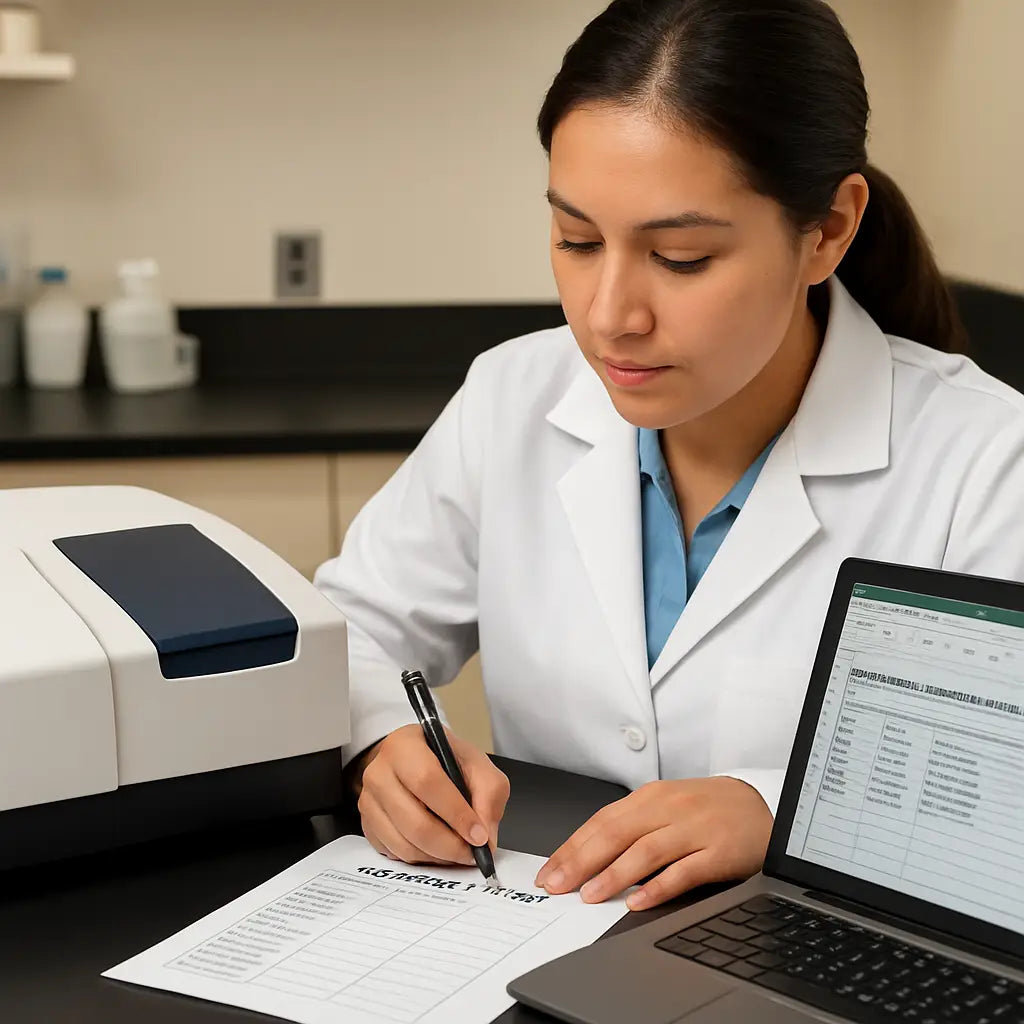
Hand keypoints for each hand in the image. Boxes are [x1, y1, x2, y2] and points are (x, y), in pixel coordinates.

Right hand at [355, 724, 509, 866]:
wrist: (417, 761)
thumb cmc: (446, 761)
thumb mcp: (477, 764)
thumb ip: (489, 794)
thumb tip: (485, 837)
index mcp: (405, 746)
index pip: (427, 782)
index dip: (455, 813)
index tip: (478, 835)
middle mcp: (379, 772)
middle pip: (414, 821)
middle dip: (449, 845)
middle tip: (471, 852)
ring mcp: (368, 801)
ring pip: (404, 844)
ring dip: (437, 856)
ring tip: (457, 850)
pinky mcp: (366, 825)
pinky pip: (395, 854)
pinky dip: (421, 859)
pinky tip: (437, 848)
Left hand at [534, 777, 771, 909]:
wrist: (758, 806)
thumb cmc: (705, 810)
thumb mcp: (664, 808)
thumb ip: (631, 828)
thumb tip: (586, 857)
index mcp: (650, 797)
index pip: (602, 821)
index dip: (572, 847)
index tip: (549, 871)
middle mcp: (668, 808)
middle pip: (617, 834)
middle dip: (582, 861)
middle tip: (557, 885)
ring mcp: (694, 829)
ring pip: (646, 851)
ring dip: (614, 875)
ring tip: (590, 895)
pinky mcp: (718, 851)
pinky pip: (684, 871)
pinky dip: (658, 887)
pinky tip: (638, 902)